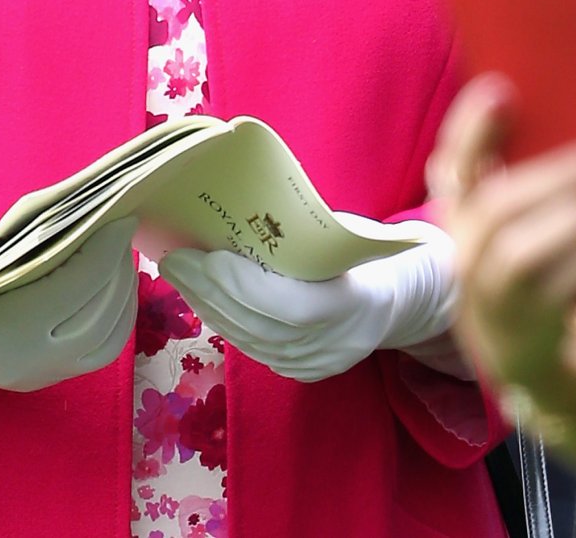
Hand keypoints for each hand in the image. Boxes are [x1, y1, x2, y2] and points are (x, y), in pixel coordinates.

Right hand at [0, 219, 136, 391]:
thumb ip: (29, 245)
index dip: (105, 250)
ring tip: (121, 251)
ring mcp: (38, 377)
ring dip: (124, 291)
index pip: (74, 287)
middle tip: (124, 227)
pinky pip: (101, 352)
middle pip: (97, 314)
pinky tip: (115, 282)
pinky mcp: (48, 380)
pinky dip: (118, 314)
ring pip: (107, 338)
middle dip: (118, 266)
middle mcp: (23, 360)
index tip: (122, 215)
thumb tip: (89, 219)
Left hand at [160, 220, 455, 381]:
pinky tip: (201, 296)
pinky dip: (224, 320)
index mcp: (356, 301)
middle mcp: (338, 344)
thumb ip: (299, 231)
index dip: (245, 284)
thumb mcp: (345, 232)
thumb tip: (236, 202)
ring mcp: (320, 364)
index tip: (207, 255)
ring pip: (251, 341)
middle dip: (210, 290)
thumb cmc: (366, 249)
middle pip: (260, 325)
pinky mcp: (305, 372)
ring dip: (208, 306)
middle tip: (174, 257)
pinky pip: (254, 349)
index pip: (291, 306)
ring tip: (178, 273)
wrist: (401, 298)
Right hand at [429, 74, 575, 397]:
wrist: (523, 345)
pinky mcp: (525, 329)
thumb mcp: (514, 213)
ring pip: (517, 254)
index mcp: (458, 209)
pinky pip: (552, 295)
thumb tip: (556, 113)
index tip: (502, 89)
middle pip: (492, 207)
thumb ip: (522, 171)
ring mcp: (489, 295)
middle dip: (547, 178)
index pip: (452, 160)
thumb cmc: (530, 257)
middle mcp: (463, 250)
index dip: (471, 125)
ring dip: (564, 224)